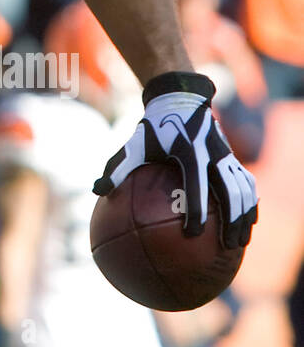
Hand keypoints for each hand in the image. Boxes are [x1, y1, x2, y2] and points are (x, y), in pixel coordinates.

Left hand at [93, 71, 257, 248]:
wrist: (181, 99)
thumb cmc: (155, 127)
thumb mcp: (135, 143)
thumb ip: (118, 167)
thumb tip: (96, 191)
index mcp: (189, 151)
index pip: (196, 185)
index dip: (196, 210)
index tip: (192, 234)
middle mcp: (213, 153)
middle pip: (230, 191)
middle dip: (231, 220)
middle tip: (226, 247)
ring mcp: (227, 155)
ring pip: (243, 189)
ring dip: (245, 216)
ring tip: (240, 243)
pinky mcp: (233, 157)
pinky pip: (247, 183)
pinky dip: (250, 203)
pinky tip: (248, 224)